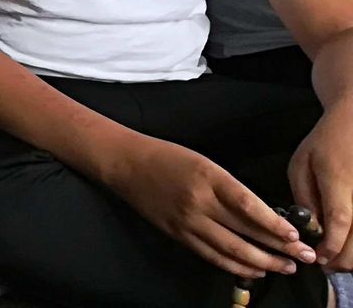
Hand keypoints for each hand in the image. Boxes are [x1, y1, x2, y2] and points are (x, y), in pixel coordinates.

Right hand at [109, 136, 312, 277]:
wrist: (126, 164)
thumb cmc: (167, 157)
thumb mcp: (204, 163)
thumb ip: (230, 188)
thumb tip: (263, 215)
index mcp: (208, 177)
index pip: (247, 205)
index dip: (272, 223)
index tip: (293, 235)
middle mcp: (198, 202)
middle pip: (243, 231)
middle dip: (276, 248)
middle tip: (301, 258)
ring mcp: (187, 221)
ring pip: (230, 250)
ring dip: (260, 262)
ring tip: (282, 267)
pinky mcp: (178, 235)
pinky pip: (211, 255)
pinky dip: (234, 266)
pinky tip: (251, 270)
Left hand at [291, 103, 352, 267]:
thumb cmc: (326, 144)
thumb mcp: (302, 165)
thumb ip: (304, 197)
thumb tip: (311, 228)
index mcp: (341, 182)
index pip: (340, 223)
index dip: (330, 247)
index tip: (318, 259)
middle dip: (342, 260)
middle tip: (325, 263)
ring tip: (336, 255)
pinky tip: (347, 241)